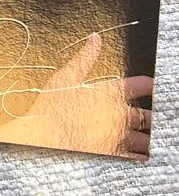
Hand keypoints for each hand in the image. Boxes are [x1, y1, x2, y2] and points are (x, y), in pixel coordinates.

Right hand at [40, 33, 151, 156]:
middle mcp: (119, 115)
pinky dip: (141, 156)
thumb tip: (95, 37)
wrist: (42, 138)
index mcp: (110, 93)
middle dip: (151, 117)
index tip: (153, 87)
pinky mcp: (114, 155)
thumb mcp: (65, 78)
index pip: (142, 85)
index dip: (150, 85)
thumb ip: (84, 57)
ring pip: (147, 140)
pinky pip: (138, 158)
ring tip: (145, 139)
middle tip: (149, 118)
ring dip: (148, 139)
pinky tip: (138, 155)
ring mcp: (119, 137)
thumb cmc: (50, 107)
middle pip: (149, 116)